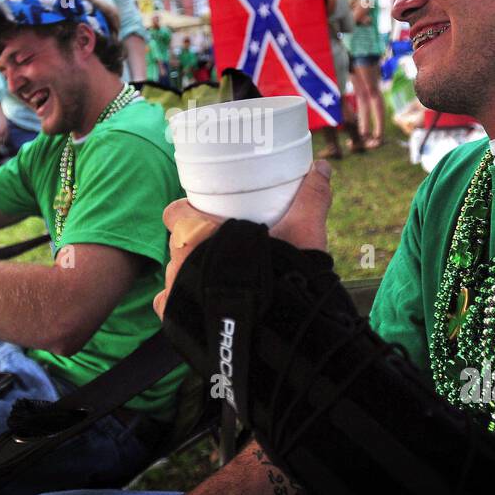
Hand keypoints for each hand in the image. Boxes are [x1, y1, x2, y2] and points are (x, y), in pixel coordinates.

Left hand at [152, 161, 333, 318]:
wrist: (276, 328)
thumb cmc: (284, 273)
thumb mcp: (303, 230)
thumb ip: (311, 197)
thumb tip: (323, 167)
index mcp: (197, 232)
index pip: (174, 212)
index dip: (186, 213)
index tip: (206, 216)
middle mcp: (178, 260)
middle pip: (177, 244)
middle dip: (195, 245)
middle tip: (223, 248)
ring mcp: (175, 291)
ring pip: (176, 275)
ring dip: (192, 274)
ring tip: (219, 280)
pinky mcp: (178, 319)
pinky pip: (171, 307)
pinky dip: (184, 305)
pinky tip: (205, 305)